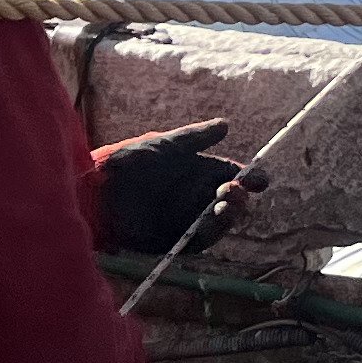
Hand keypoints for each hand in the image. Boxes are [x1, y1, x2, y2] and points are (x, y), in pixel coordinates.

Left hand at [98, 120, 252, 257]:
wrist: (100, 191)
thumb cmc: (132, 162)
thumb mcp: (167, 145)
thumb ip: (196, 137)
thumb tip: (226, 123)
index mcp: (200, 172)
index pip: (234, 176)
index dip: (251, 178)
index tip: (261, 181)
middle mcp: (197, 196)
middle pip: (232, 200)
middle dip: (240, 197)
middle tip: (233, 191)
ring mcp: (187, 218)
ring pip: (220, 221)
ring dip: (229, 215)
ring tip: (224, 205)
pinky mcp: (174, 238)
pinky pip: (199, 239)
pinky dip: (210, 232)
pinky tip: (210, 222)